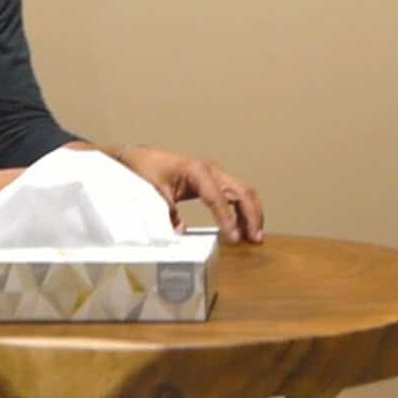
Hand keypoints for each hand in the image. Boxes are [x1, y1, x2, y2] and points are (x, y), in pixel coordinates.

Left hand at [114, 147, 265, 244]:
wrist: (143, 158)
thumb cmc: (149, 171)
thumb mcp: (155, 193)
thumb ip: (168, 213)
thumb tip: (180, 232)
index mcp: (197, 170)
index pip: (218, 198)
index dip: (227, 219)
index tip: (234, 238)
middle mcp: (212, 170)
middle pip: (242, 191)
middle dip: (252, 215)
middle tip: (255, 238)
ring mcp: (216, 175)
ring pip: (243, 192)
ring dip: (252, 213)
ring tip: (254, 236)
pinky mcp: (215, 181)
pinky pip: (236, 195)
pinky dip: (243, 210)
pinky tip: (244, 227)